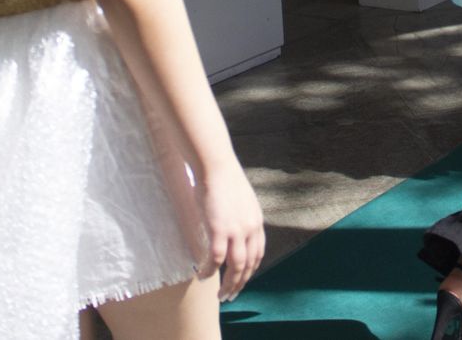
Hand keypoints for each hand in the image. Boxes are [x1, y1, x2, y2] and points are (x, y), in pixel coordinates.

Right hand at [199, 160, 265, 301]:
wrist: (216, 166)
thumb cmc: (223, 180)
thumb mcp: (240, 201)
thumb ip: (240, 217)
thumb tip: (232, 228)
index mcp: (256, 222)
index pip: (257, 254)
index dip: (250, 271)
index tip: (242, 280)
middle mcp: (250, 229)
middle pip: (248, 264)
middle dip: (240, 283)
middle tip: (230, 296)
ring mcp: (236, 230)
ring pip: (235, 267)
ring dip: (228, 284)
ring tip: (220, 295)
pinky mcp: (219, 229)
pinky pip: (216, 258)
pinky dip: (210, 271)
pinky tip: (204, 277)